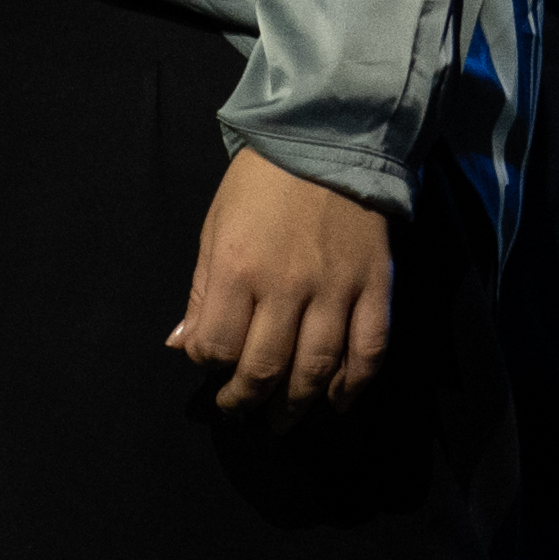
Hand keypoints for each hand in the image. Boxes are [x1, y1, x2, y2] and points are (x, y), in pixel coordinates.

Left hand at [170, 149, 398, 411]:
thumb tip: (182, 346)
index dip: (209, 366)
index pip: (217, 345)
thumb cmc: (260, 184)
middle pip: (266, 368)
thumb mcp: (214, 228)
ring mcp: (336, 289)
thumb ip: (202, 292)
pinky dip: (354, 385)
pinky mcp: (376, 287)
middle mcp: (287, 285)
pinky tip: (338, 402)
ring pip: (317, 369)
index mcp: (238, 268)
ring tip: (282, 419)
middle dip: (248, 401)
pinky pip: (369, 351)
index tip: (211, 366)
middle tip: (243, 412)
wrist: (327, 139)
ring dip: (297, 404)